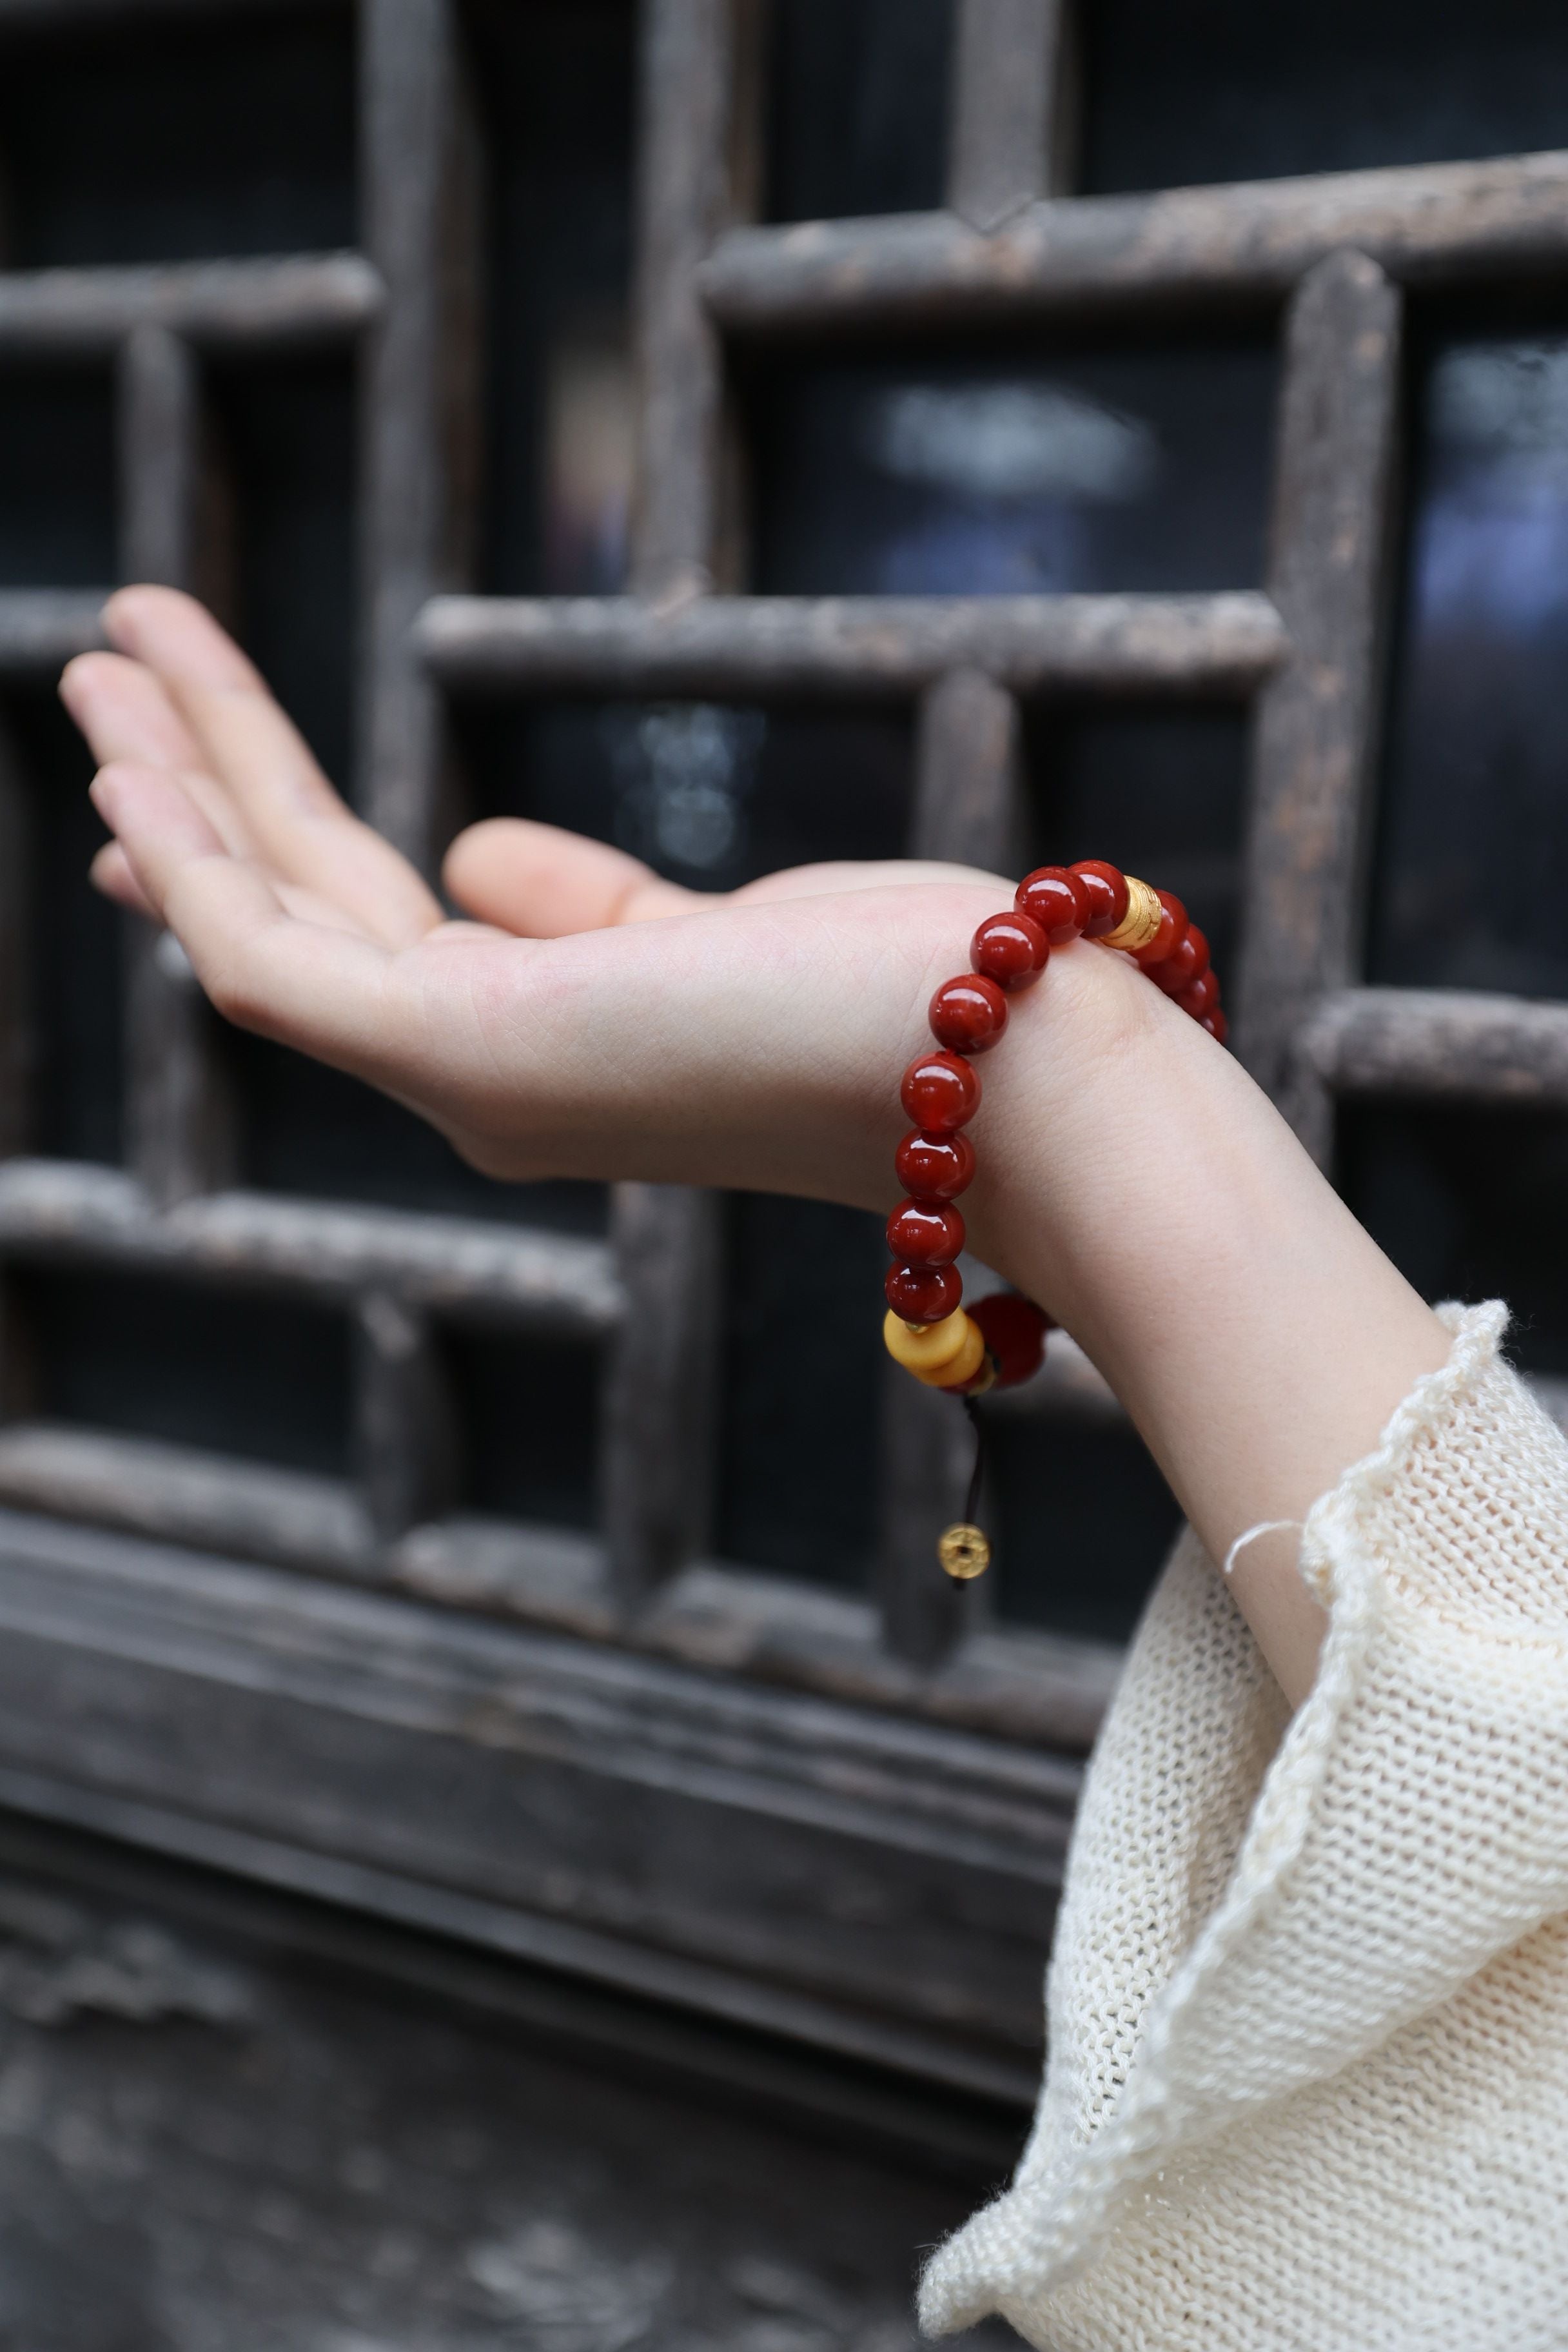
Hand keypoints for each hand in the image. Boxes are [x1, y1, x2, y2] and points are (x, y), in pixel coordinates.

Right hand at [63, 588, 1143, 1225]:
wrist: (1012, 1070)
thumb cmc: (897, 998)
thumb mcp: (709, 933)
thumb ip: (583, 909)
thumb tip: (468, 857)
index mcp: (546, 1051)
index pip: (370, 944)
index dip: (263, 853)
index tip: (191, 783)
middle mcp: (487, 1085)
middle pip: (303, 915)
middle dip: (198, 790)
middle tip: (109, 669)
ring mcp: (470, 1082)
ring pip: (264, 923)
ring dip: (177, 784)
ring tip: (105, 647)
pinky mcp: (468, 1055)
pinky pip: (274, 956)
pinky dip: (194, 860)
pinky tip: (138, 759)